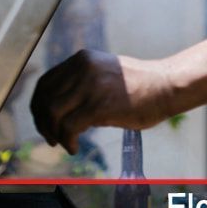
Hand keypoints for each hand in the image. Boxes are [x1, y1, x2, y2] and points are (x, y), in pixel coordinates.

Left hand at [31, 50, 175, 153]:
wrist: (167, 86)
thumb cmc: (141, 85)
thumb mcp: (106, 73)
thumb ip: (83, 83)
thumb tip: (63, 108)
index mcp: (81, 60)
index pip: (46, 82)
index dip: (39, 105)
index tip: (43, 121)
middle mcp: (82, 68)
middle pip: (44, 98)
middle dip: (42, 122)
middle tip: (50, 138)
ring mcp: (90, 86)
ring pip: (52, 113)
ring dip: (53, 133)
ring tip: (63, 143)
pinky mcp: (99, 105)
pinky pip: (69, 127)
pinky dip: (67, 141)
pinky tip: (74, 147)